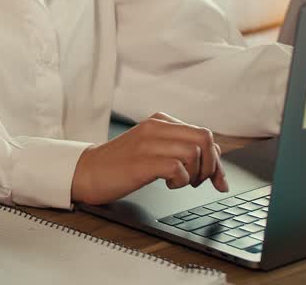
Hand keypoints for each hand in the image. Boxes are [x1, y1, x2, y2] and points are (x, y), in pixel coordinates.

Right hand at [70, 112, 228, 205]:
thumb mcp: (152, 148)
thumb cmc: (120, 164)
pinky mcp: (141, 162)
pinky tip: (168, 184)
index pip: (203, 133)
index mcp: (159, 122)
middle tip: (201, 182)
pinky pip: (176, 167)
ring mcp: (147, 144)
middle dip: (212, 165)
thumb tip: (214, 156)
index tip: (218, 181)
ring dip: (195, 174)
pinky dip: (180, 180)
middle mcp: (155, 127)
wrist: (87, 172)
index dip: (217, 160)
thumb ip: (178, 146)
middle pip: (205, 138)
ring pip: (194, 152)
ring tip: (181, 183)